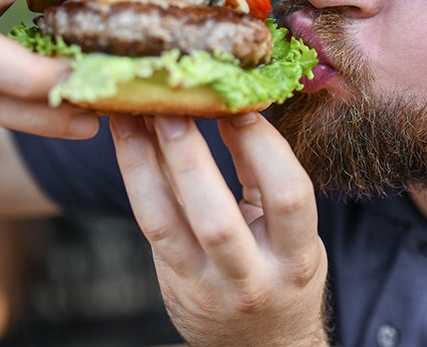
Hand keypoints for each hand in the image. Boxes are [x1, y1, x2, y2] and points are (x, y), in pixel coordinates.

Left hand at [110, 113, 329, 346]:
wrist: (261, 345)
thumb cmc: (281, 273)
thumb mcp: (293, 233)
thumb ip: (265, 178)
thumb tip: (236, 108)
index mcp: (297, 258)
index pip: (287, 197)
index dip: (264, 146)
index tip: (240, 104)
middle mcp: (252, 279)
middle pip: (216, 217)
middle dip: (189, 156)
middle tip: (171, 105)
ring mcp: (206, 286)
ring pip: (167, 221)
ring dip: (146, 161)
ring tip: (133, 114)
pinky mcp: (173, 283)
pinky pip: (149, 224)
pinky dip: (137, 177)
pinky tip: (129, 141)